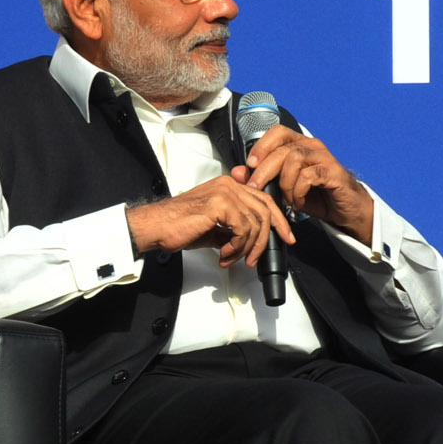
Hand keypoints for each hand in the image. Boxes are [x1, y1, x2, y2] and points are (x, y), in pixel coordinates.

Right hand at [125, 174, 293, 268]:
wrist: (156, 227)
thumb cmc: (179, 227)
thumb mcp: (215, 228)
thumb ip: (234, 229)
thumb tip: (251, 241)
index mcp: (229, 186)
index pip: (265, 200)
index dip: (279, 220)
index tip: (286, 237)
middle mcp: (229, 185)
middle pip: (266, 210)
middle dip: (267, 238)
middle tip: (256, 258)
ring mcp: (225, 192)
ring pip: (255, 223)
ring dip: (245, 248)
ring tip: (230, 258)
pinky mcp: (220, 204)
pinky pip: (243, 229)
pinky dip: (236, 247)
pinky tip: (223, 255)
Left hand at [241, 125, 375, 243]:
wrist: (346, 210)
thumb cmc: (316, 196)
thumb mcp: (284, 188)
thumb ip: (261, 178)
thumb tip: (238, 172)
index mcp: (300, 145)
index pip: (277, 132)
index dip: (261, 146)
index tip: (250, 165)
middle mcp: (312, 146)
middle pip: (282, 149)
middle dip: (264, 170)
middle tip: (256, 188)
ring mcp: (325, 158)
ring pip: (294, 160)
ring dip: (285, 183)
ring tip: (286, 199)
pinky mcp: (334, 173)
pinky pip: (309, 176)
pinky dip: (299, 191)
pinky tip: (298, 203)